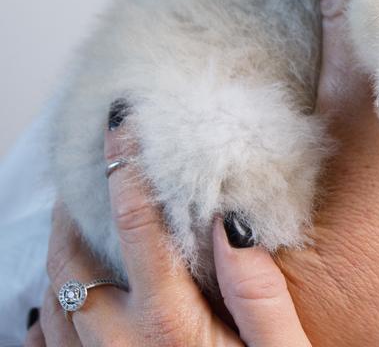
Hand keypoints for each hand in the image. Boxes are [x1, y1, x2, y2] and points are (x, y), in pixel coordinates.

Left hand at [27, 123, 309, 345]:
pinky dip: (44, 319)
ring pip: (52, 304)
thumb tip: (231, 221)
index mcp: (171, 327)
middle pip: (76, 263)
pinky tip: (55, 306)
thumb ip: (258, 291)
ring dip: (59, 256)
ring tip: (76, 223)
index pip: (141, 230)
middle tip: (91, 167)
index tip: (123, 127)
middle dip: (79, 209)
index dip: (128, 171)